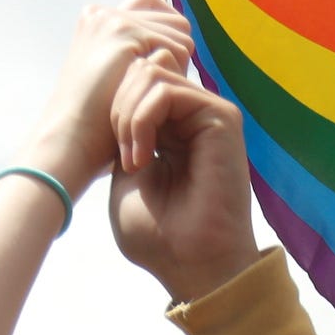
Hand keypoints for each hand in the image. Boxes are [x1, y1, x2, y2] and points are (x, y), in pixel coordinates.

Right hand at [19, 0, 196, 198]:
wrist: (71, 139)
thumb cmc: (94, 126)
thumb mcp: (114, 83)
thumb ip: (136, 58)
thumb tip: (175, 53)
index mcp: (97, 22)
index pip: (153, 6)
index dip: (168, 37)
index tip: (166, 70)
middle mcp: (104, 14)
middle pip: (173, 19)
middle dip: (176, 53)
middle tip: (160, 90)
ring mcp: (114, 20)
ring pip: (180, 34)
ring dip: (176, 68)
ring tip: (152, 96)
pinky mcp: (126, 32)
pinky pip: (178, 49)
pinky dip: (174, 78)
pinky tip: (153, 97)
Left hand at [108, 59, 262, 304]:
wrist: (191, 266)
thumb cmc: (158, 236)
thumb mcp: (125, 173)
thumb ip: (127, 129)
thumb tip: (128, 84)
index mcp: (172, 130)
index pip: (137, 80)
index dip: (113, 106)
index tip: (113, 156)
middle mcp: (193, 118)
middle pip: (142, 68)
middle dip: (117, 107)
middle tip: (122, 157)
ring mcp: (209, 115)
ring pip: (151, 72)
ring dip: (127, 116)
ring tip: (132, 160)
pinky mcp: (222, 117)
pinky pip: (167, 89)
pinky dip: (141, 119)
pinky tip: (142, 157)